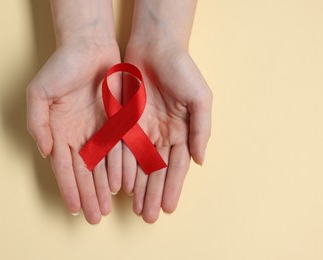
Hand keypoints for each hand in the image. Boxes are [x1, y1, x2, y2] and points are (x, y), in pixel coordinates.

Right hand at [27, 39, 121, 223]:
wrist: (89, 47)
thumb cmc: (62, 67)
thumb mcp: (40, 93)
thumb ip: (38, 124)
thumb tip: (44, 152)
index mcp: (60, 132)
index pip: (64, 167)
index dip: (69, 188)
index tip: (73, 209)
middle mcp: (79, 135)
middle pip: (84, 172)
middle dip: (88, 196)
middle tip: (94, 217)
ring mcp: (98, 130)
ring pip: (102, 166)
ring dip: (104, 188)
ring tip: (107, 208)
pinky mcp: (117, 122)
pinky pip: (119, 149)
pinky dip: (119, 167)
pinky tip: (122, 185)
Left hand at [123, 40, 211, 222]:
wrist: (155, 47)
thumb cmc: (182, 70)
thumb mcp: (200, 99)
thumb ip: (201, 130)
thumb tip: (200, 161)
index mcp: (181, 132)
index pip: (176, 167)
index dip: (172, 187)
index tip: (168, 208)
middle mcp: (161, 134)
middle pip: (156, 171)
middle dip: (153, 194)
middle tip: (148, 217)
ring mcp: (142, 129)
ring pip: (138, 165)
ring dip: (137, 187)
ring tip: (135, 208)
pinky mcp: (124, 121)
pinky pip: (122, 148)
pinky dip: (122, 167)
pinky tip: (121, 184)